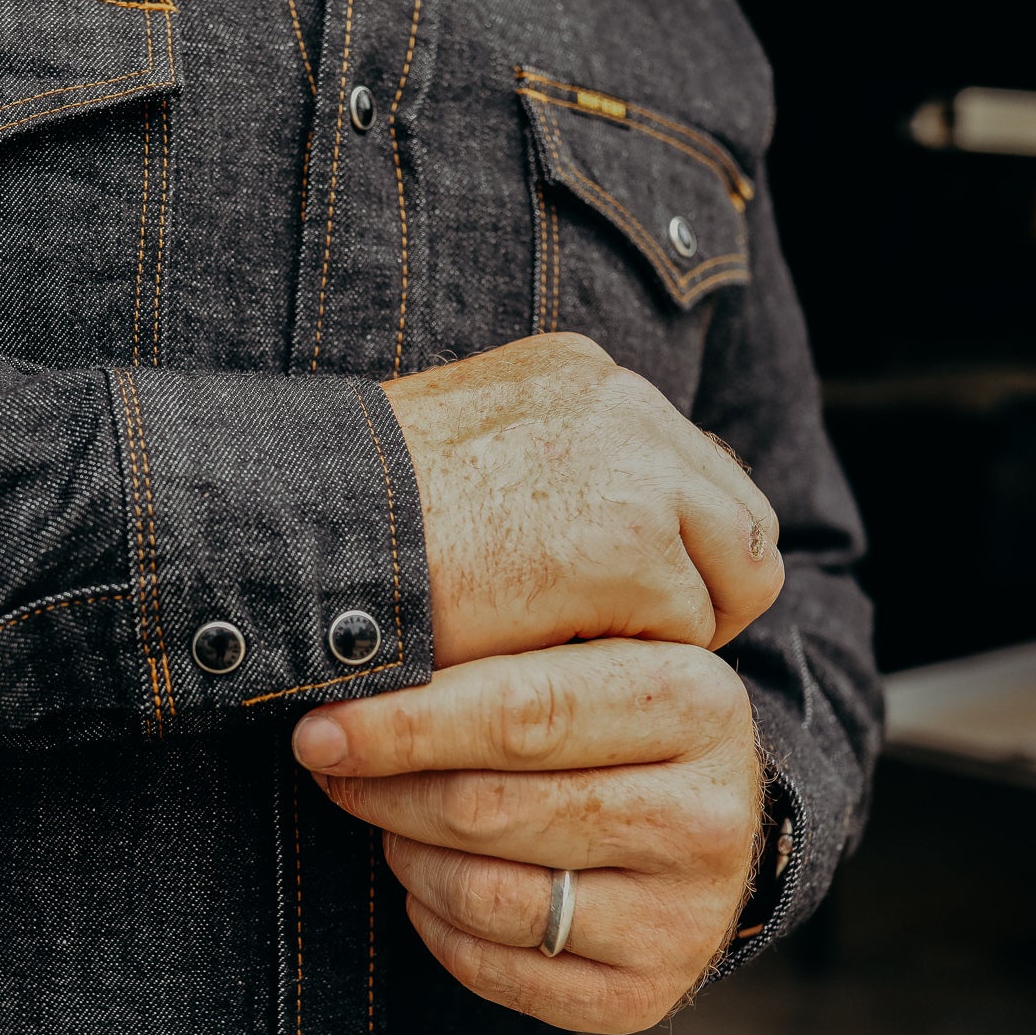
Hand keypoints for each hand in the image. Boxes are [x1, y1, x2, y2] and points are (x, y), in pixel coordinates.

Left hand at [294, 638, 761, 1033]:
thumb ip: (493, 651)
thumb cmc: (611, 718)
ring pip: (485, 895)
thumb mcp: (584, 655)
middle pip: (490, 808)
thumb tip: (353, 666)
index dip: (403, 725)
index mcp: (695, 703)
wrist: (708, 818)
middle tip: (332, 769)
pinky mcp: (648, 992)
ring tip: (392, 822)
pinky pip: (496, 969)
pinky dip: (435, 925)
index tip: (319, 730)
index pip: (521, 712)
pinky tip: (431, 885)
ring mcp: (684, 915)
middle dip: (386, 790)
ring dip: (406, 856)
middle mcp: (708, 815)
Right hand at [381, 332, 782, 665]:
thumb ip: (543, 475)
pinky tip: (546, 657)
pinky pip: (684, 631)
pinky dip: (624, 660)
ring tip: (577, 651)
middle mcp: (622, 401)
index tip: (613, 598)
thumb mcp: (458, 462)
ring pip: (731, 574)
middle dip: (700, 588)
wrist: (297, 533)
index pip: (688, 465)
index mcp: (579, 374)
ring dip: (668, 625)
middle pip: (737, 515)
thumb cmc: (348, 519)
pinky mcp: (627, 545)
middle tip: (625, 644)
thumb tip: (596, 538)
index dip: (672, 545)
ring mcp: (633, 467)